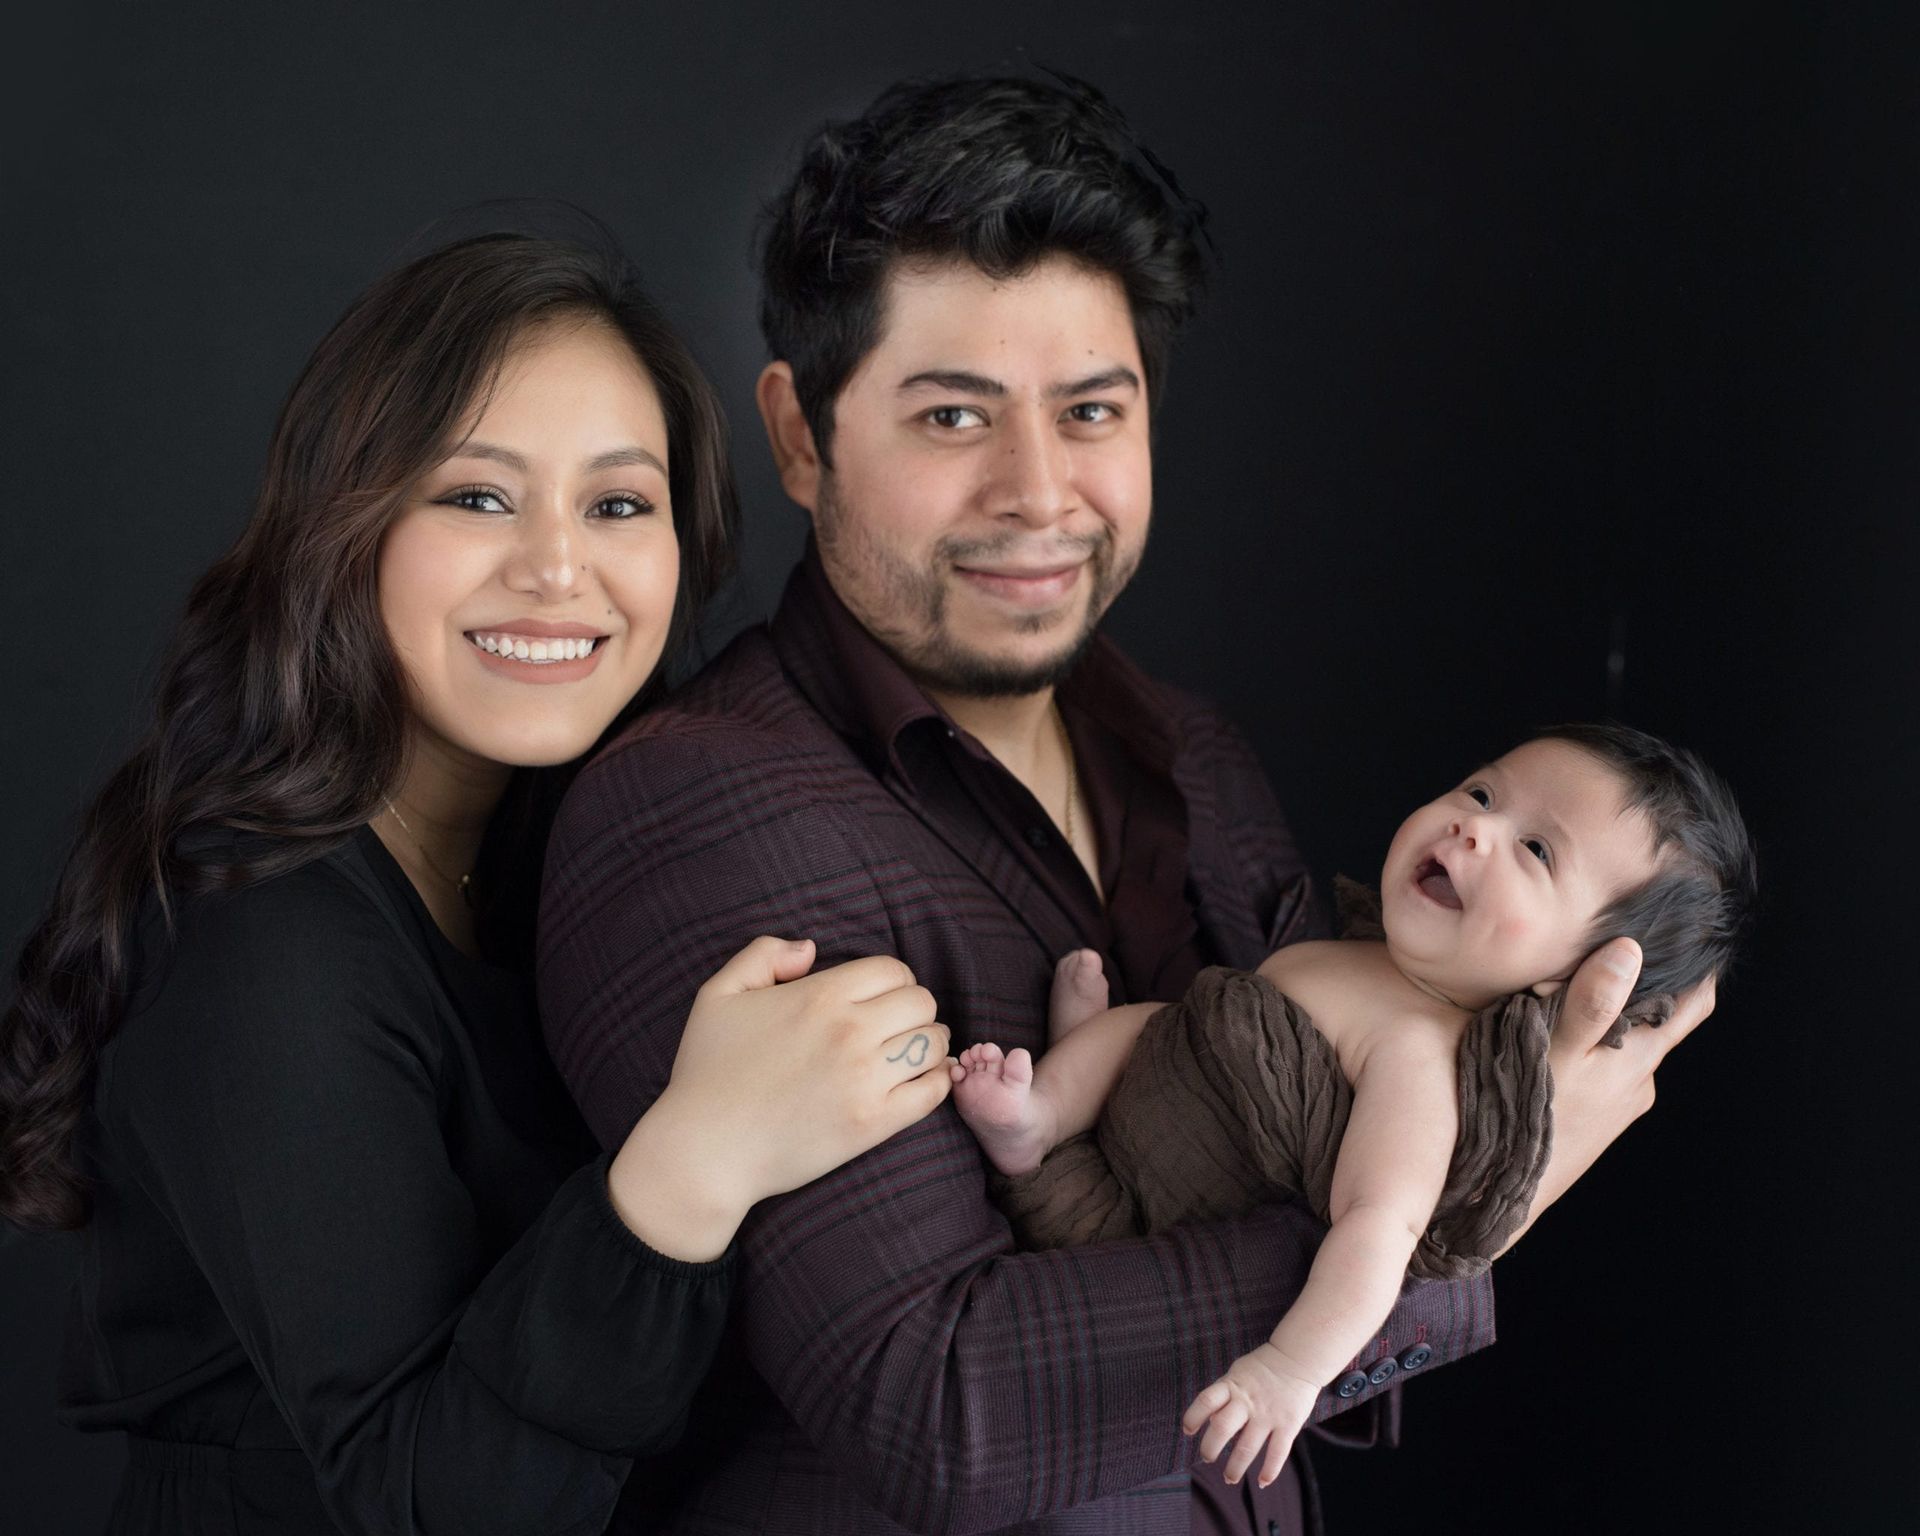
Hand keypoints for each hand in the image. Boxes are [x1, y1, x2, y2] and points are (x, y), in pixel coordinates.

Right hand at [608, 937, 952, 1258]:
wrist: (705, 1151)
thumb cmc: (707, 1072)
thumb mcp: (718, 995)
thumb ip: (762, 954)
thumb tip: (810, 949)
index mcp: (820, 995)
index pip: (894, 969)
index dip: (892, 980)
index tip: (880, 998)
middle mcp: (850, 1031)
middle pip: (921, 1002)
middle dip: (913, 1009)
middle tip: (896, 1026)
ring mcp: (866, 1079)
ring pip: (934, 1042)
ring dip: (928, 1043)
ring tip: (909, 1053)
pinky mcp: (874, 1123)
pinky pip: (933, 1090)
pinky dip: (937, 1080)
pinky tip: (921, 1080)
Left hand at [1181, 1340, 1318, 1489]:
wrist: (1297, 1358)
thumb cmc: (1262, 1368)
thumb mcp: (1237, 1373)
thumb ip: (1224, 1394)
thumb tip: (1209, 1420)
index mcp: (1232, 1385)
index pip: (1206, 1400)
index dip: (1193, 1417)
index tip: (1187, 1431)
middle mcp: (1247, 1401)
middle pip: (1222, 1427)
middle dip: (1210, 1448)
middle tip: (1206, 1458)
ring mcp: (1268, 1414)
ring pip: (1247, 1447)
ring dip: (1235, 1467)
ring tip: (1229, 1478)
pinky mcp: (1289, 1424)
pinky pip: (1277, 1453)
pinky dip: (1269, 1471)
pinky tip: (1262, 1482)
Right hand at [1499, 937, 1714, 1253]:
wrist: (1500, 1200)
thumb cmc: (1528, 1123)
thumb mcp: (1555, 1057)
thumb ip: (1590, 1005)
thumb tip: (1628, 952)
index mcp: (1639, 1057)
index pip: (1693, 1000)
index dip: (1698, 961)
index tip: (1688, 923)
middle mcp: (1637, 1078)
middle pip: (1657, 1013)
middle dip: (1644, 976)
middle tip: (1617, 932)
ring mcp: (1615, 1100)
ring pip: (1623, 1037)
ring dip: (1609, 1006)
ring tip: (1572, 970)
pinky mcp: (1591, 1115)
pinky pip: (1598, 1060)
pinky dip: (1587, 1035)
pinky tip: (1549, 1023)